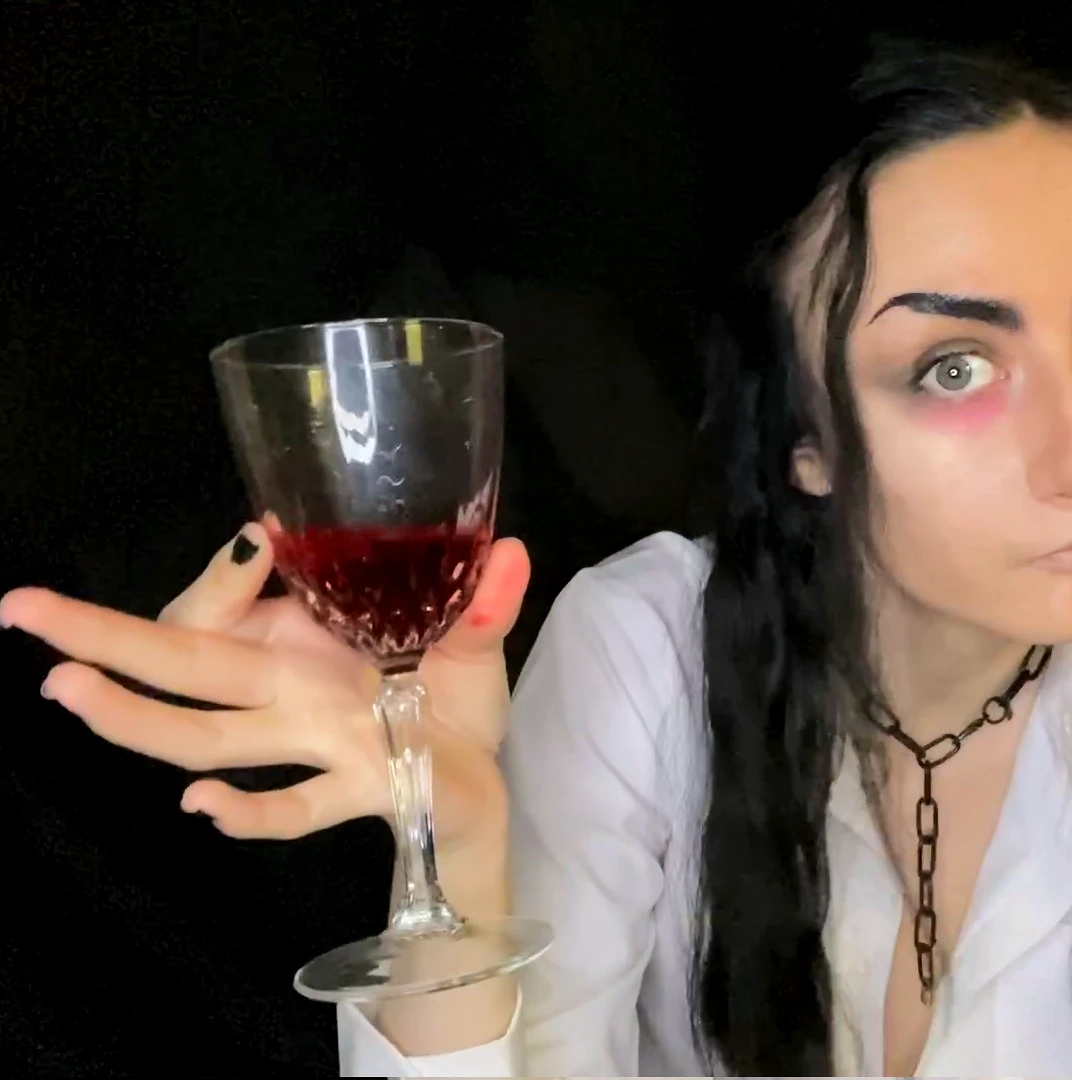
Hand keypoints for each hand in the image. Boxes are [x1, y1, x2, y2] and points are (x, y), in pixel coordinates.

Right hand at [0, 521, 531, 850]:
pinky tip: (203, 806)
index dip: (224, 576)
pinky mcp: (350, 792)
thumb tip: (508, 549)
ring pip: (205, 734)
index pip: (229, 604)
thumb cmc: (451, 694)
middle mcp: (288, 689)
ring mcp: (309, 744)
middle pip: (181, 662)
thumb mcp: (470, 637)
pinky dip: (246, 812)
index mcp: (302, 636)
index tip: (258, 543)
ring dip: (136, 716)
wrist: (481, 777)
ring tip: (67, 690)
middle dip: (100, 636)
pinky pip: (286, 811)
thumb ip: (482, 599)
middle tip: (23, 607)